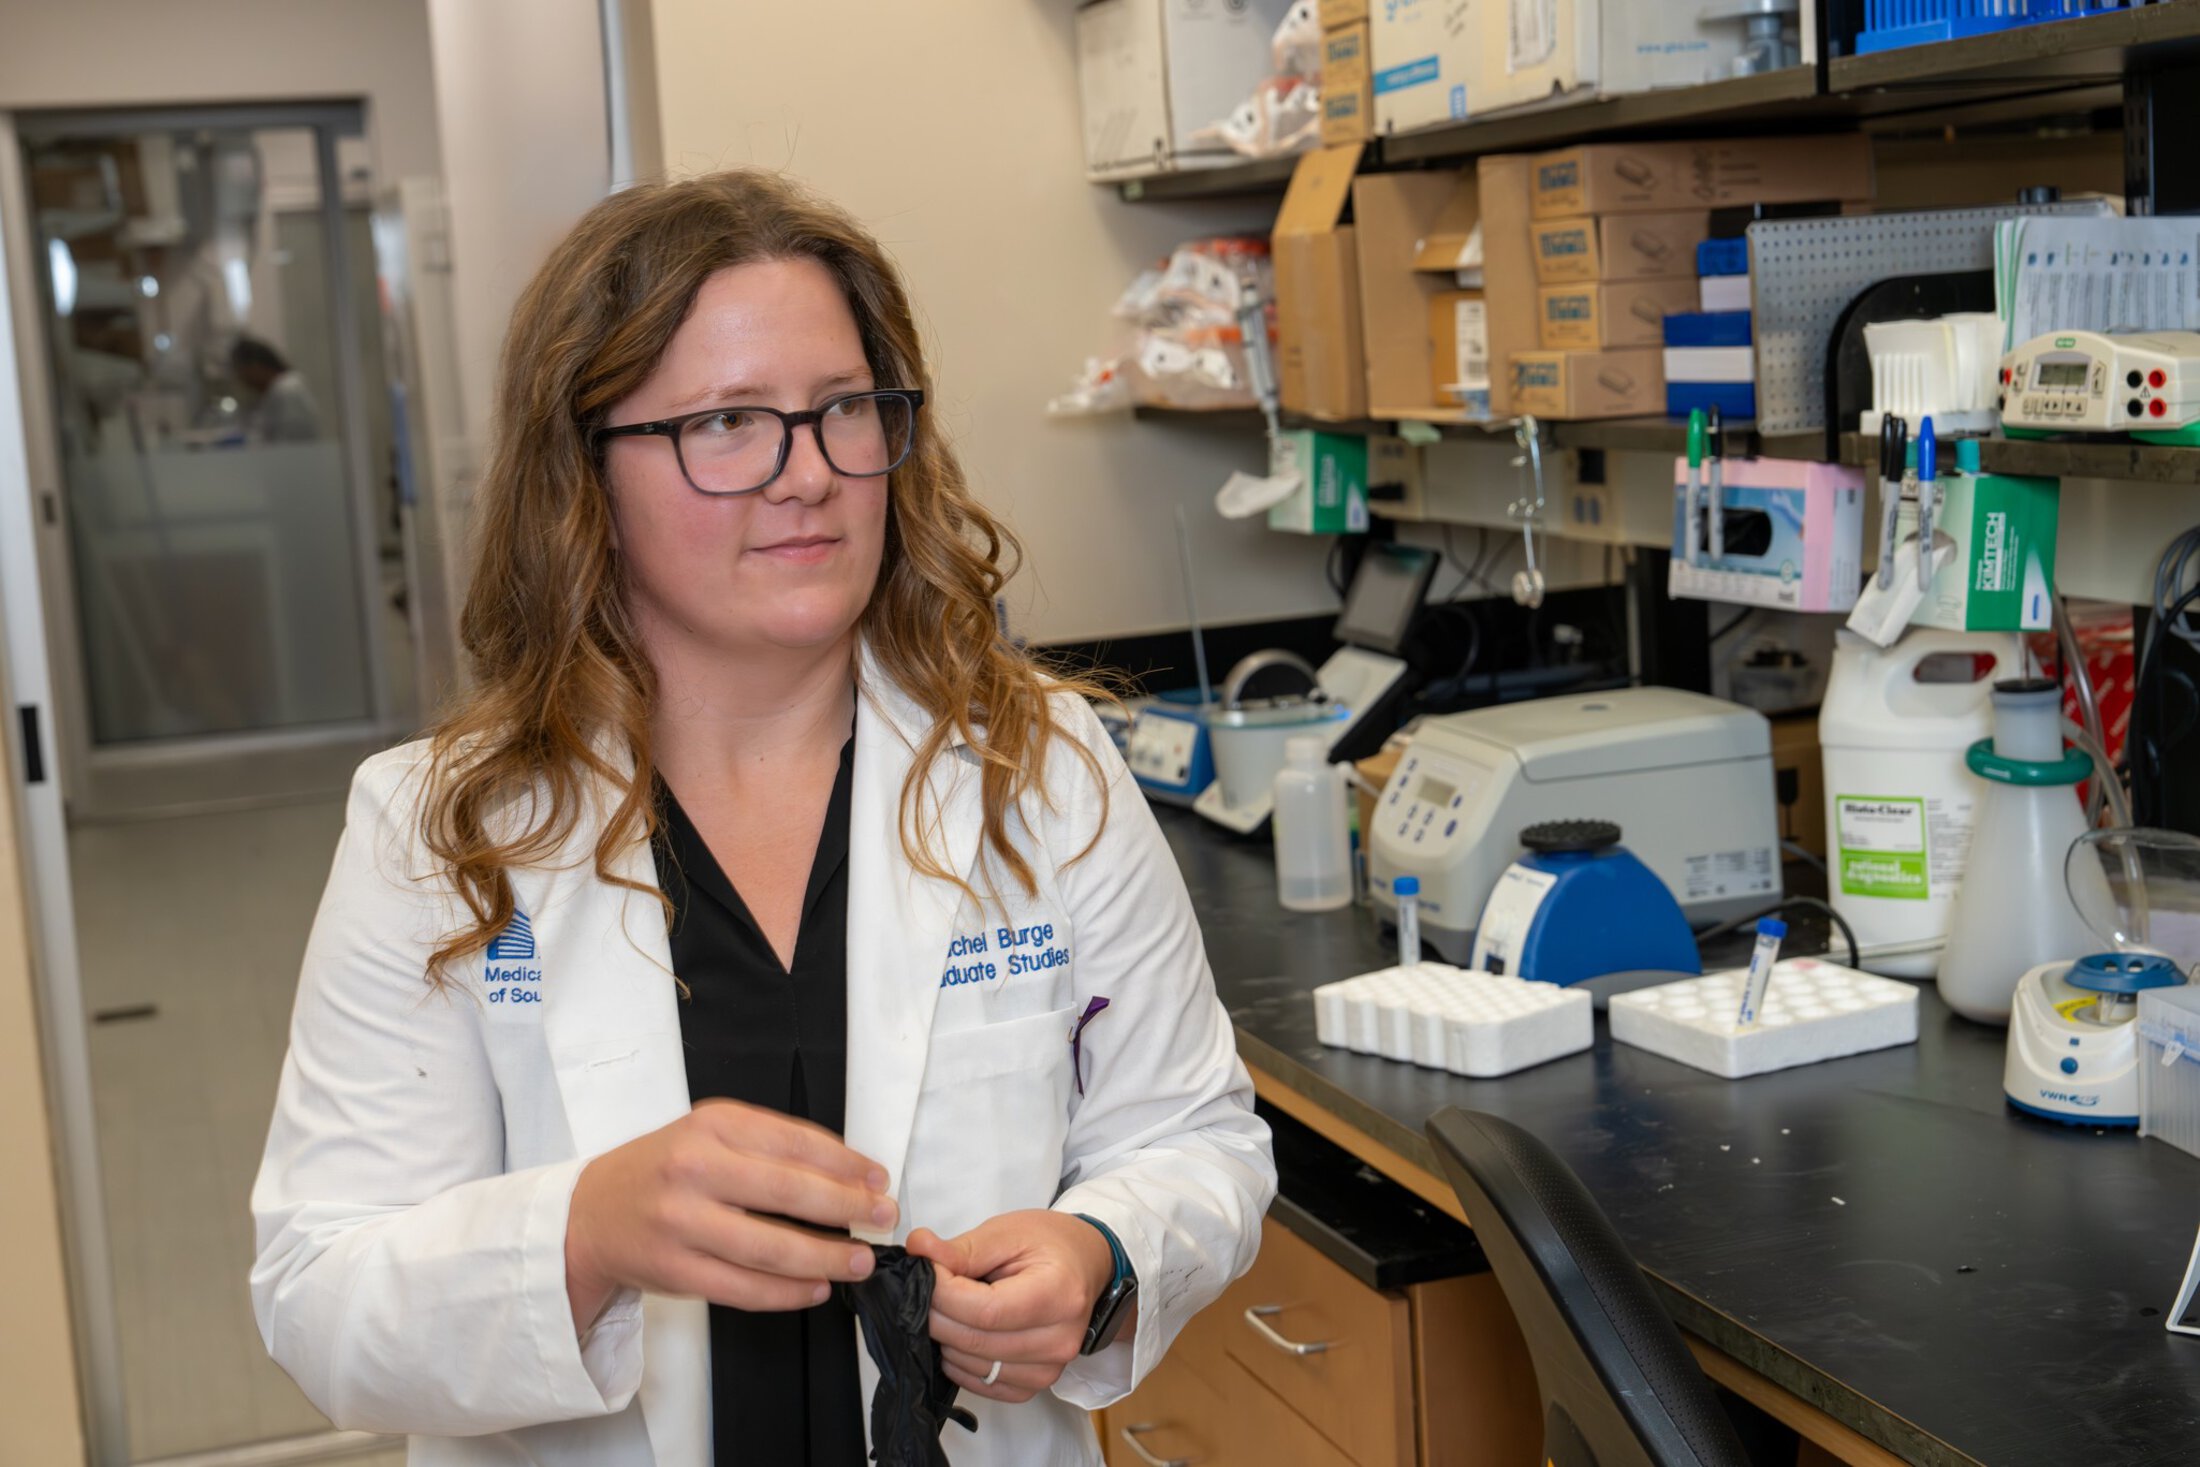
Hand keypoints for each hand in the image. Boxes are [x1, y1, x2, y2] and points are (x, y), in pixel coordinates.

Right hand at [565, 1098, 895, 1331]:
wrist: (590, 1214)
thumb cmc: (665, 1170)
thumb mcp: (710, 1135)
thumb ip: (770, 1145)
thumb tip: (848, 1173)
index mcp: (711, 1126)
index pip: (796, 1142)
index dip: (847, 1164)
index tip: (878, 1178)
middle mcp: (694, 1169)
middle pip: (789, 1192)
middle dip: (847, 1208)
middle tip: (883, 1218)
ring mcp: (681, 1223)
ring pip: (771, 1247)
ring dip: (826, 1257)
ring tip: (860, 1261)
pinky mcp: (675, 1271)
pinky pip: (744, 1288)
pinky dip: (788, 1292)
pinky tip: (816, 1287)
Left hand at [905, 1210, 1125, 1403]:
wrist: (1085, 1265)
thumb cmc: (1050, 1244)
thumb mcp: (1007, 1232)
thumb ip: (961, 1248)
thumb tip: (918, 1249)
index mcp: (1058, 1295)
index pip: (984, 1311)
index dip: (943, 1292)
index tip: (927, 1268)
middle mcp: (1059, 1340)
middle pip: (974, 1341)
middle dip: (936, 1312)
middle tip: (929, 1284)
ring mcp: (1049, 1370)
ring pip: (971, 1365)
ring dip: (946, 1336)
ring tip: (951, 1304)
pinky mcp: (1035, 1386)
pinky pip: (982, 1384)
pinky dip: (960, 1361)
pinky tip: (962, 1331)